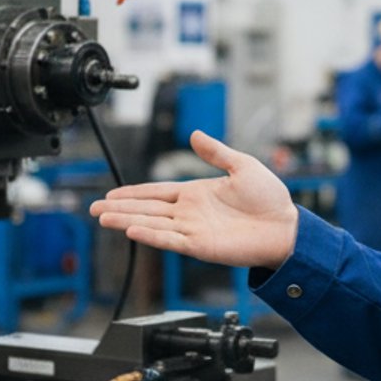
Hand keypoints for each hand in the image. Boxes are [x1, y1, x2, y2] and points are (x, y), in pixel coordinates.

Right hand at [89, 131, 299, 269]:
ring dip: (126, 221)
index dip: (133, 193)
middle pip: (147, 208)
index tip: (111, 194)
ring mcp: (193, 230)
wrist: (286, 226)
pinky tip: (131, 229)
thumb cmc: (270, 199)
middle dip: (120, 208)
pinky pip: (169, 239)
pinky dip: (150, 234)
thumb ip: (216, 152)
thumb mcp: (242, 165)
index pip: (156, 192)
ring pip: (151, 224)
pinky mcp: (200, 246)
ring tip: (102, 218)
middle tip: (94, 209)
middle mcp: (190, 213)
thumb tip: (195, 134)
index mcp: (196, 193)